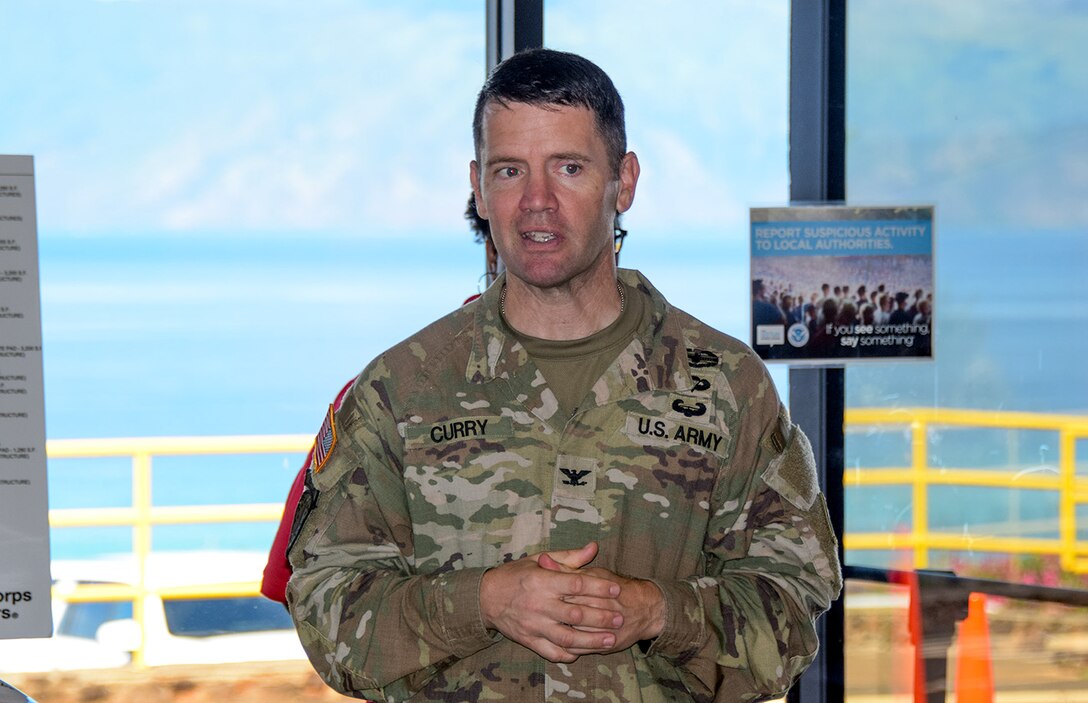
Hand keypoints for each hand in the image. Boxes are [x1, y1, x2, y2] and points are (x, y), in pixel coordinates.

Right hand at [480, 543, 623, 662]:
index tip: (616, 588)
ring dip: (591, 640)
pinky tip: (583, 652)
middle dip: (601, 616)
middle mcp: (538, 604)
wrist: (485, 597)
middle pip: (576, 613)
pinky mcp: (528, 640)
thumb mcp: (538, 559)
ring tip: (610, 640)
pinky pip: (551, 651)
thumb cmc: (515, 575)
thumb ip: (568, 557)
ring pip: (567, 637)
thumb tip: (593, 547)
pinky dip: (568, 653)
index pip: (576, 584)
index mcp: (541, 581)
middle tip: (620, 617)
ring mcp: (533, 625)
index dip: (598, 586)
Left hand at [539, 546, 665, 654]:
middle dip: (552, 613)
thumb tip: (544, 559)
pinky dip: (568, 648)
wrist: (647, 608)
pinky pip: (583, 649)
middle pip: (572, 613)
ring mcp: (606, 628)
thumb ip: (568, 567)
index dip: (551, 591)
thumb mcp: (595, 573)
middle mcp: (603, 608)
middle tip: (535, 613)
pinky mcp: (608, 645)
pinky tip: (557, 643)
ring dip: (558, 632)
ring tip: (543, 629)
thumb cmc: (617, 587)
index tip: (536, 591)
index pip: (570, 589)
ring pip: (576, 634)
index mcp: (597, 587)